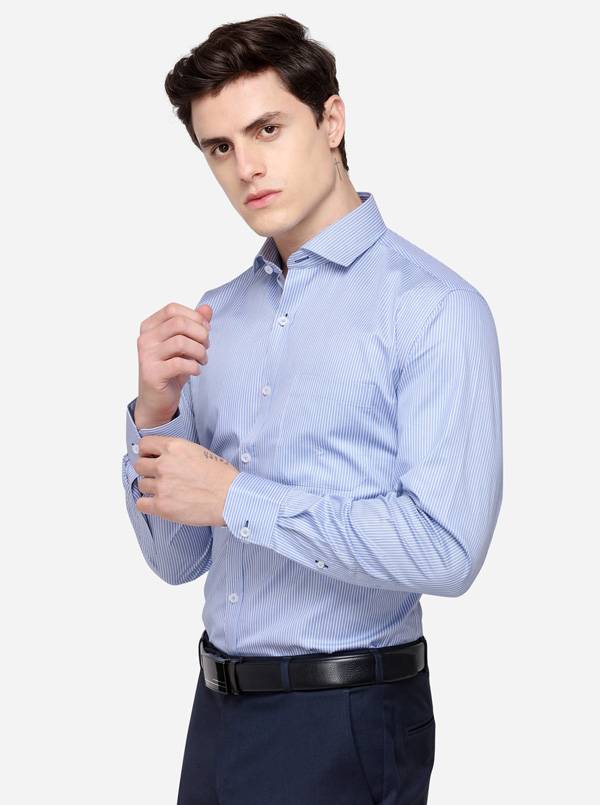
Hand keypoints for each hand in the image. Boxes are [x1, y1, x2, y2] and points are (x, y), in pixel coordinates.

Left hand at [133, 435, 239, 526]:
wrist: (230, 498)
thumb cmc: (221, 477)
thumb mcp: (199, 451)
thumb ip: (177, 452)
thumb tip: (162, 457)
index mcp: (174, 447)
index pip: (144, 445)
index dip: (146, 453)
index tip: (149, 458)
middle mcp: (164, 464)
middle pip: (139, 465)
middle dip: (147, 471)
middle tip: (158, 477)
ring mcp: (162, 485)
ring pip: (141, 485)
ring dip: (151, 488)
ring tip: (166, 491)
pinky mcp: (162, 505)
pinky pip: (141, 504)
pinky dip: (147, 504)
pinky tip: (159, 503)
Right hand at [135, 301, 212, 426]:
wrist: (156, 400)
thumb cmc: (170, 370)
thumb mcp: (184, 345)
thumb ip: (194, 325)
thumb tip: (207, 308)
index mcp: (149, 327)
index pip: (172, 309)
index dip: (194, 317)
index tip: (206, 329)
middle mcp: (145, 339)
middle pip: (179, 323)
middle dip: (200, 333)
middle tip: (206, 346)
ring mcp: (146, 356)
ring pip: (181, 342)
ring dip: (199, 351)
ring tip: (202, 359)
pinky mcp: (152, 374)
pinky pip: (180, 363)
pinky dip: (194, 366)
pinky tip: (195, 370)